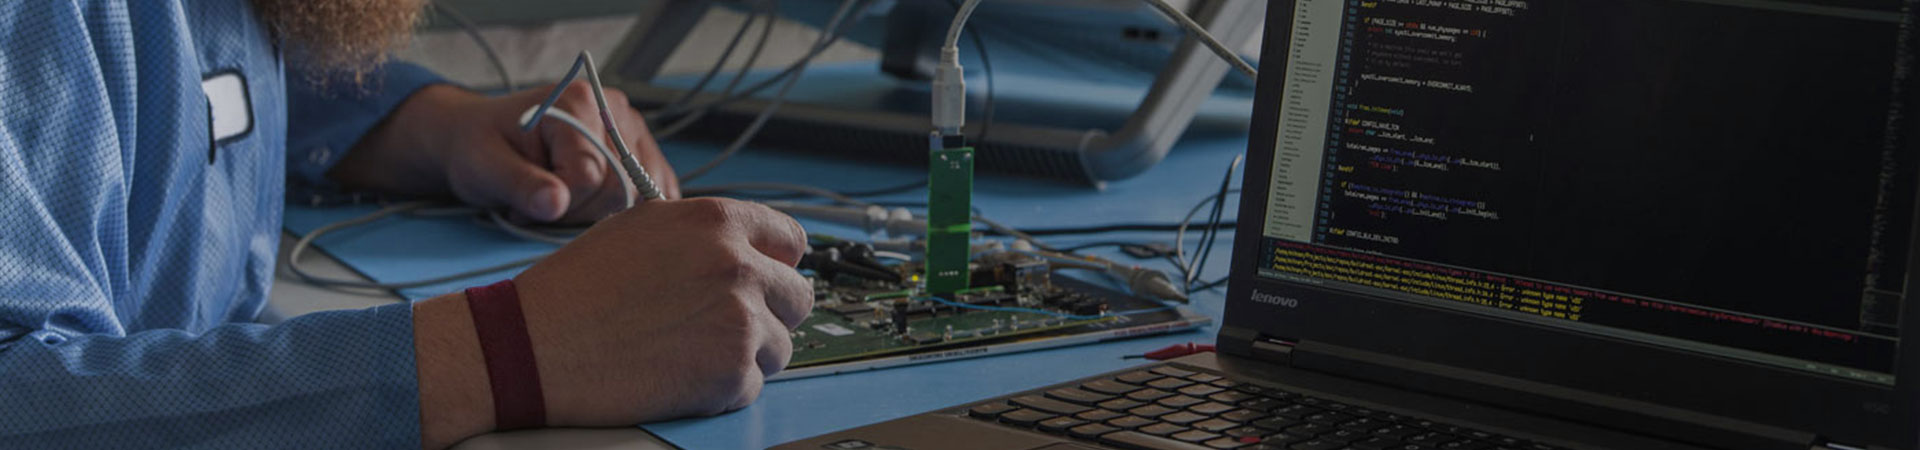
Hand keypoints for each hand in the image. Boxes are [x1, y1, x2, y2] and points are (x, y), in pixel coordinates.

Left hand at [331, 83, 681, 223]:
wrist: (483, 136)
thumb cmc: (480, 148)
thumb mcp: (485, 167)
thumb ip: (520, 184)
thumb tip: (555, 203)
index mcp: (576, 102)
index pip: (588, 176)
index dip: (556, 204)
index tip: (522, 203)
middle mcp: (614, 107)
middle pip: (618, 188)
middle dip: (576, 209)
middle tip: (539, 201)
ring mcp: (633, 126)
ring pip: (637, 195)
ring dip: (596, 210)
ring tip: (558, 196)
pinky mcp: (643, 147)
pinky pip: (654, 189)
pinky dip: (628, 207)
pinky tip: (595, 203)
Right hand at [411, 198, 811, 447]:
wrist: (533, 345)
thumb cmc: (575, 288)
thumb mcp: (641, 225)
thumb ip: (703, 231)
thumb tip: (746, 245)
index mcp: (716, 222)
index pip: (791, 240)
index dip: (777, 262)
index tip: (766, 279)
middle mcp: (738, 265)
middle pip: (798, 296)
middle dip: (769, 312)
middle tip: (726, 324)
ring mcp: (740, 321)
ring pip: (781, 345)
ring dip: (746, 354)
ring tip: (690, 350)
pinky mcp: (731, 374)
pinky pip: (753, 386)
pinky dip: (723, 389)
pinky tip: (679, 375)